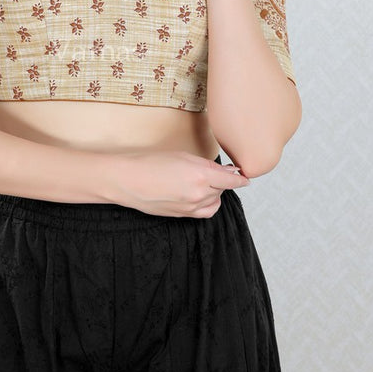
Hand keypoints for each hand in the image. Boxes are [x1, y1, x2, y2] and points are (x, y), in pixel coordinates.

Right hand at [111, 150, 249, 217]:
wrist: (127, 180)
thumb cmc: (150, 162)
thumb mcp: (182, 156)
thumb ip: (207, 165)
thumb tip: (227, 172)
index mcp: (201, 174)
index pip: (231, 179)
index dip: (239, 178)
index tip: (244, 176)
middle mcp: (199, 193)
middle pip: (223, 188)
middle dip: (221, 180)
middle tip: (211, 171)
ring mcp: (191, 207)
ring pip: (215, 200)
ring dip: (214, 192)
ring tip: (201, 182)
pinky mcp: (183, 215)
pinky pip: (205, 212)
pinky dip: (208, 204)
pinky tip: (200, 196)